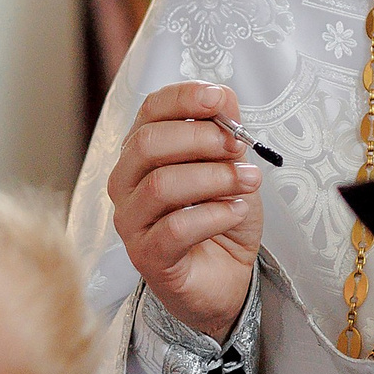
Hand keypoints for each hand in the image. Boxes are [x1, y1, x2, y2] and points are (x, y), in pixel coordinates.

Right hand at [108, 81, 263, 341]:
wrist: (225, 277)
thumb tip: (222, 97)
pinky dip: (214, 215)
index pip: (150, 110)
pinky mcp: (146, 256)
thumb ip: (223, 131)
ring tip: (247, 182)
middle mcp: (126, 182)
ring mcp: (131, 221)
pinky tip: (236, 212)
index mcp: (142, 151)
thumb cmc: (220, 217)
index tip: (219, 100)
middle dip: (201, 139)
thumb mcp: (230, 165)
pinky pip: (176, 228)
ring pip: (161, 185)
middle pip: (148, 144)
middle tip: (237, 148)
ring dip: (214, 178)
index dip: (184, 98)